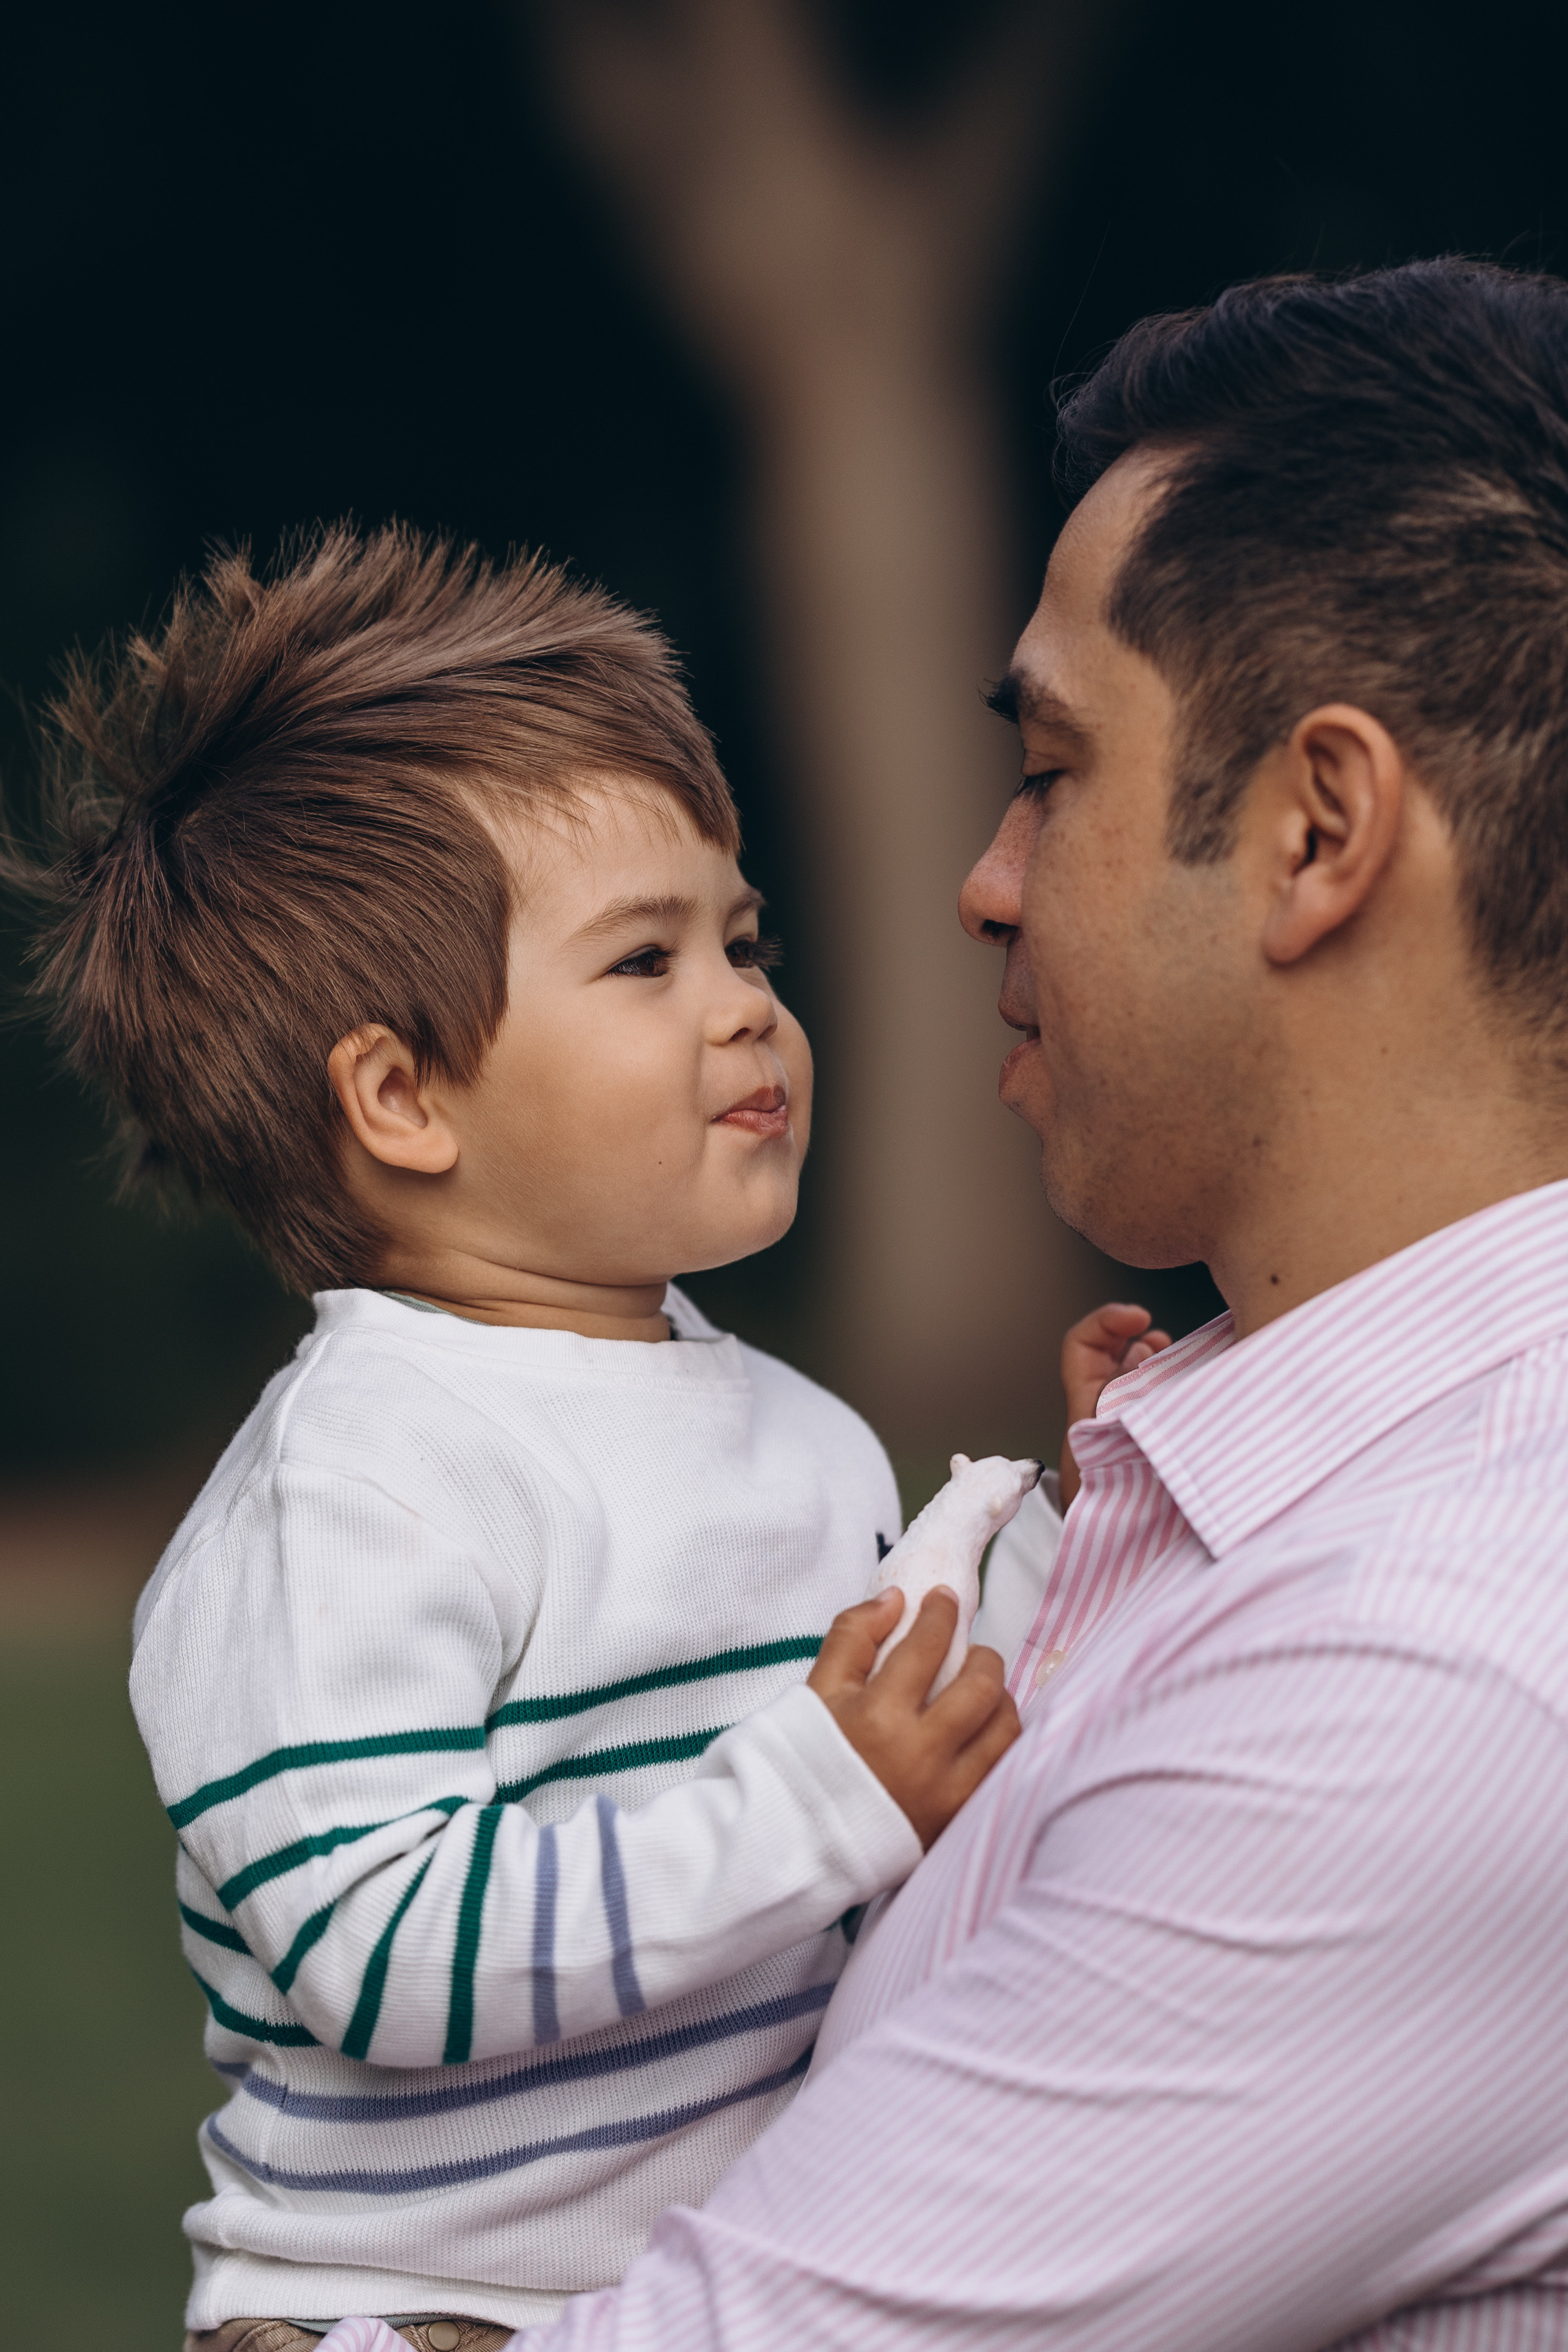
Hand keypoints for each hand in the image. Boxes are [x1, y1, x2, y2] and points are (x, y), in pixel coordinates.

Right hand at [808, 1587, 1020, 1847]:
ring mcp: (945, 1792)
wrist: (804, 1838)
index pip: (927, 1647)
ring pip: (1004, 1729)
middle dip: (983, 1656)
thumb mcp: (818, 1691)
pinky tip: (981, 1732)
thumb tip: (896, 1600)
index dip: (941, 1613)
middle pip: (981, 1686)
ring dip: (999, 1699)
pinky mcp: (958, 1819)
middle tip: (970, 1651)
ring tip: (979, 1693)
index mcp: (878, 1717)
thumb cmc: (808, 1756)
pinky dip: (999, 1742)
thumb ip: (853, 1636)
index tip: (943, 1600)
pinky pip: (1003, 1769)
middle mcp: (920, 1754)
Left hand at [1060, 1302, 1171, 1506]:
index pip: (1080, 1345)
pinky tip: (1191, 1391)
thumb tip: (1161, 1363)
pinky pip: (1151, 1405)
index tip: (1140, 1319)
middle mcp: (1100, 1414)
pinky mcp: (1139, 1446)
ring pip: (1135, 1379)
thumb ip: (1138, 1414)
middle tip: (1165, 1342)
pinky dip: (1169, 1390)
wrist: (1110, 1567)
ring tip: (1180, 1360)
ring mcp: (1120, 1430)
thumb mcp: (1120, 1454)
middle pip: (1113, 1356)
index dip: (1106, 1321)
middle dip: (1140, 1340)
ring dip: (1157, 1362)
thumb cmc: (1108, 1516)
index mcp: (1086, 1409)